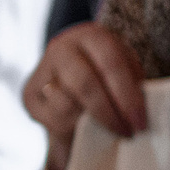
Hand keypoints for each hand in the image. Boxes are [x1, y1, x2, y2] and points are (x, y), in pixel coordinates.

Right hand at [24, 22, 145, 169]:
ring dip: (91, 123)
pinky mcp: (29, 95)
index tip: (140, 122)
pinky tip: (85, 130)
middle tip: (127, 133)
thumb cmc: (110, 79)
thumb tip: (139, 115)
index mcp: (91, 36)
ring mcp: (42, 70)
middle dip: (109, 113)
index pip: (111, 63)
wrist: (74, 84)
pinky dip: (73, 129)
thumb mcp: (126, 74)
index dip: (128, 95)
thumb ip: (132, 87)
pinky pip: (53, 118)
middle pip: (85, 83)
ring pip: (66, 104)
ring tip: (109, 131)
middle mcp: (61, 48)